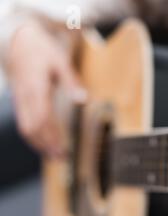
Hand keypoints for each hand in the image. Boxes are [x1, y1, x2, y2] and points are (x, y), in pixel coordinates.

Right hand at [7, 20, 86, 156]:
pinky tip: (45, 143)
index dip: (51, 137)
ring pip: (25, 127)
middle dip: (45, 145)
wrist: (17, 39)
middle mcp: (24, 96)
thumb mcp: (61, 61)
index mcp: (36, 88)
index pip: (42, 119)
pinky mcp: (18, 100)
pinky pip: (23, 122)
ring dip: (39, 144)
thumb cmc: (42, 50)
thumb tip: (84, 100)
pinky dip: (33, 135)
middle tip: (61, 159)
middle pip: (32, 128)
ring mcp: (19, 99)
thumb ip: (72, 82)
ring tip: (55, 156)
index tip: (62, 150)